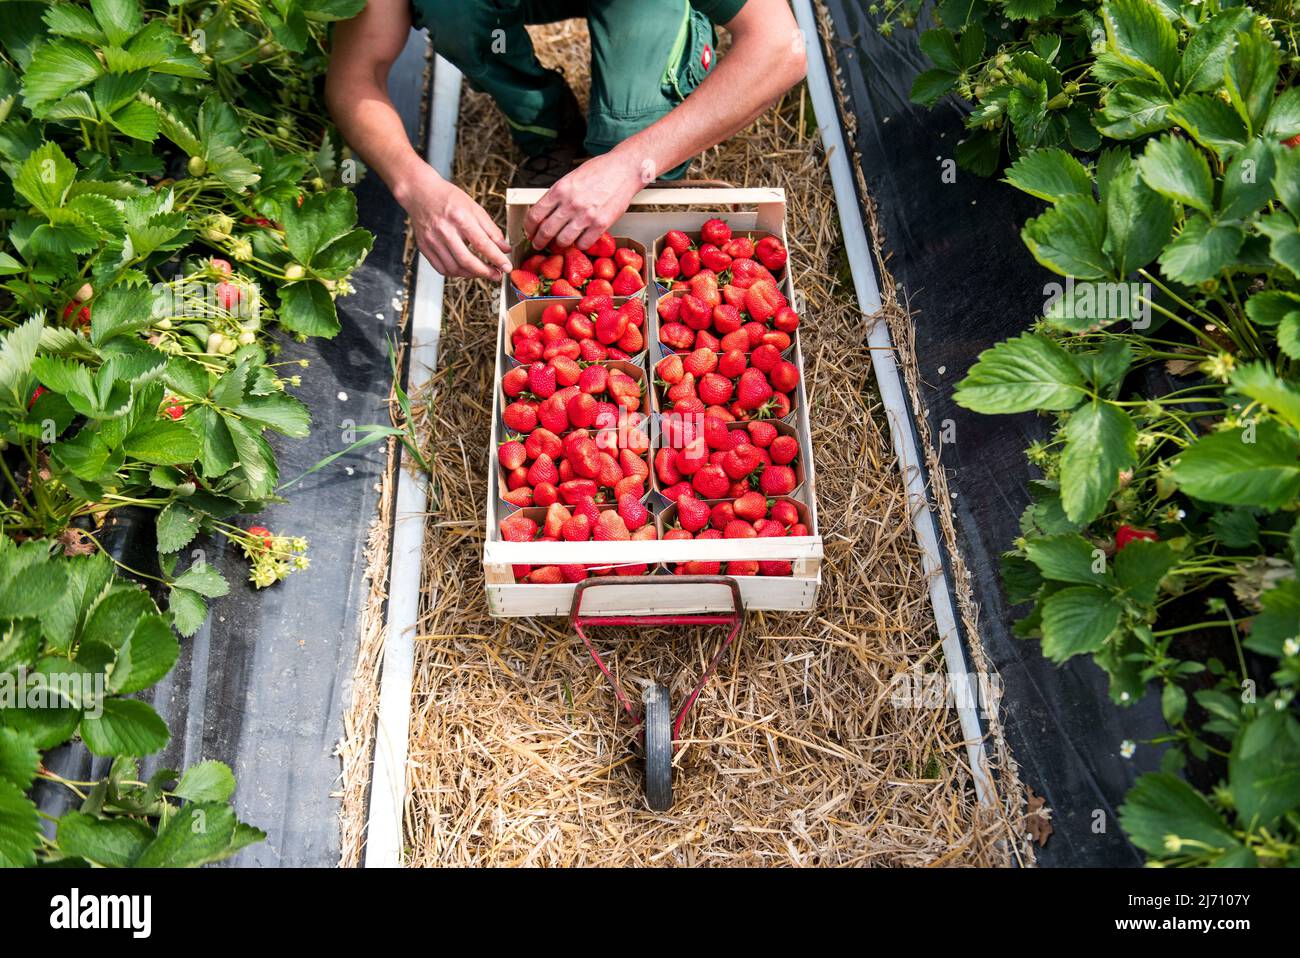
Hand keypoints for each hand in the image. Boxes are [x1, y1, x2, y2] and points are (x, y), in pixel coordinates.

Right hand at [397, 165, 510, 278]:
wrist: (419, 192)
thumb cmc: (448, 198)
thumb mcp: (474, 208)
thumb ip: (491, 230)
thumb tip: (505, 248)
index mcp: (460, 218)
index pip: (482, 244)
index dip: (497, 259)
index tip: (507, 267)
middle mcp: (444, 230)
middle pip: (467, 261)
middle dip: (485, 272)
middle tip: (496, 275)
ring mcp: (432, 240)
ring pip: (454, 268)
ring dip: (471, 274)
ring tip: (481, 271)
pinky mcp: (424, 247)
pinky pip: (441, 269)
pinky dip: (456, 273)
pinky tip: (465, 269)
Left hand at [525, 150, 645, 251]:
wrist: (625, 169)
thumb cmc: (600, 171)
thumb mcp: (571, 178)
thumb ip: (558, 195)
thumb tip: (545, 213)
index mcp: (560, 189)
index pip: (535, 215)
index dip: (529, 228)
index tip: (530, 232)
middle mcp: (570, 203)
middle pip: (546, 231)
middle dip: (539, 241)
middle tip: (539, 244)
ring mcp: (586, 215)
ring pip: (563, 241)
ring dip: (559, 245)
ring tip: (560, 243)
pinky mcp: (601, 224)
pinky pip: (583, 244)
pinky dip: (579, 245)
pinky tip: (580, 240)